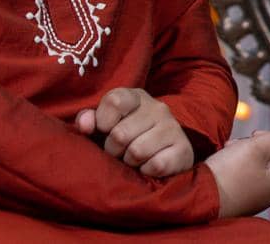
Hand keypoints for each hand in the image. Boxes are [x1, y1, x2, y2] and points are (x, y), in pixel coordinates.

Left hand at [74, 87, 193, 177]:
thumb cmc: (127, 137)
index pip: (115, 101)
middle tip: (120, 152)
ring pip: (137, 151)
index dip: (103, 121)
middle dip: (113, 150)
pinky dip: (146, 171)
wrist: (166, 153)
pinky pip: (155, 165)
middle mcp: (158, 108)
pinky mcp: (184, 149)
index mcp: (136, 97)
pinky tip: (149, 166)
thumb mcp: (105, 125)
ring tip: (134, 159)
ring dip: (130, 162)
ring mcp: (173, 127)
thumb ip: (88, 121)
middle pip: (120, 134)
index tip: (105, 131)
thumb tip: (85, 126)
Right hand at [205, 129, 269, 217]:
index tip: (261, 135)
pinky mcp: (241, 196)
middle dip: (261, 143)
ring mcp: (256, 195)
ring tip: (230, 149)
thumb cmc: (229, 173)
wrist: (200, 198)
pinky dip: (238, 163)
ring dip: (247, 151)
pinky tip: (225, 159)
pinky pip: (246, 175)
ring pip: (260, 164)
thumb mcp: (256, 147)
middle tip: (244, 141)